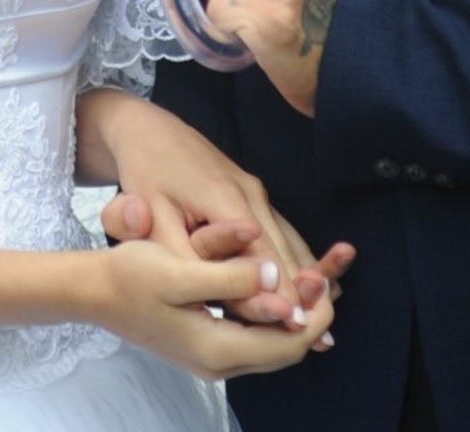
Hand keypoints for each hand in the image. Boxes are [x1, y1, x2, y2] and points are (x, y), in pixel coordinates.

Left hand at [87, 92, 349, 326]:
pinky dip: (298, 261)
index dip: (279, 292)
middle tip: (320, 339)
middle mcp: (251, 194)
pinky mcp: (254, 196)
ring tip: (323, 326)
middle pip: (283, 250)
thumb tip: (191, 280)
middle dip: (302, 294)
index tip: (296, 329)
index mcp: (226, 197)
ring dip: (306, 280)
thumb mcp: (151, 214)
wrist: (149, 130)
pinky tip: (315, 289)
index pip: (261, 253)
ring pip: (287, 241)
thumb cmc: (146, 174)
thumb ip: (174, 252)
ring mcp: (256, 192)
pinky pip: (281, 232)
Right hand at [88, 239, 334, 380]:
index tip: (325, 279)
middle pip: (283, 348)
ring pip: (271, 343)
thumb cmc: (132, 276)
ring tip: (307, 277)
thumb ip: (231, 277)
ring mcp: (212, 358)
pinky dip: (273, 314)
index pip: (286, 344)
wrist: (94, 292)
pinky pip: (254, 336)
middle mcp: (219, 363)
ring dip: (293, 313)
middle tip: (324, 276)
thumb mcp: (180, 269)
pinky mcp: (206, 344)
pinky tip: (276, 286)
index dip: (312, 313)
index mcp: (216, 349)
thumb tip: (276, 280)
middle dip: (309, 314)